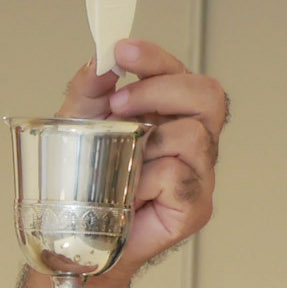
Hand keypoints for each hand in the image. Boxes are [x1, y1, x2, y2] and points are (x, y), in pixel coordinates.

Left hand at [59, 39, 228, 275]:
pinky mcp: (195, 208)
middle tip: (117, 104)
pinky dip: (147, 181)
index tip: (122, 50)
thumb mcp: (78, 123)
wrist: (79, 236)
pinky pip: (178, 177)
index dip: (156, 58)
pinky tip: (131, 193)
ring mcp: (200, 174)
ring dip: (149, 142)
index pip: (183, 74)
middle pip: (208, 96)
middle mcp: (195, 139)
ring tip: (121, 160)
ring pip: (193, 136)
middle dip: (159, 91)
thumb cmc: (87, 180)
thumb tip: (101, 61)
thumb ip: (89, 88)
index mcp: (174, 113)